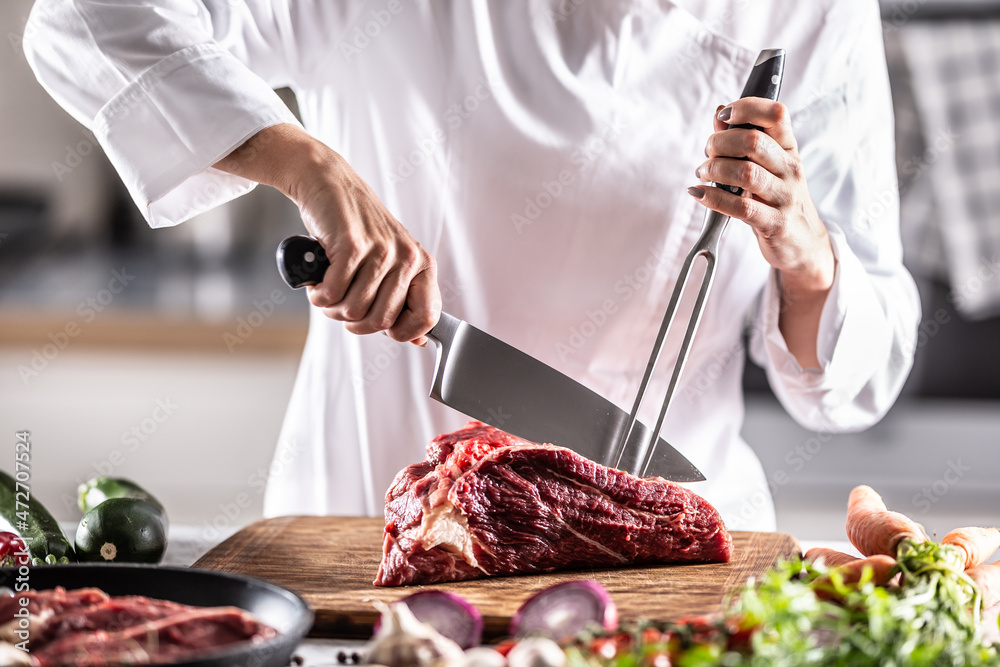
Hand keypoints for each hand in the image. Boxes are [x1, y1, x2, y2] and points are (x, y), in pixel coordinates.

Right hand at [215, 124, 440, 343]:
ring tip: (328, 289)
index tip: (380, 326)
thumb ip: (404, 298)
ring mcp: (381, 250)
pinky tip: (318, 282)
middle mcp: (407, 257)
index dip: (401, 332)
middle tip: (341, 306)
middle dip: (354, 322)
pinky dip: (319, 295)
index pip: (427, 317)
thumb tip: (418, 339)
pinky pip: (333, 294)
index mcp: (422, 264)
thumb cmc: (357, 227)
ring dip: (332, 308)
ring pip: (354, 310)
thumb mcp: (390, 260)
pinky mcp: (353, 245)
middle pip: (381, 321)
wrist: (329, 183)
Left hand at [688, 100, 835, 367]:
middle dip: (720, 143)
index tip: (723, 115)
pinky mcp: (774, 223)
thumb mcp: (767, 165)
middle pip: (752, 142)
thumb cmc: (778, 197)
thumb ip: (743, 139)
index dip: (746, 107)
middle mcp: (789, 169)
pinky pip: (741, 208)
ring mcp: (784, 197)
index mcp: (788, 148)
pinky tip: (700, 194)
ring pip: (745, 173)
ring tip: (702, 174)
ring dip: (714, 170)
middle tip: (707, 153)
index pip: (775, 114)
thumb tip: (720, 114)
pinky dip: (714, 199)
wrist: (802, 241)